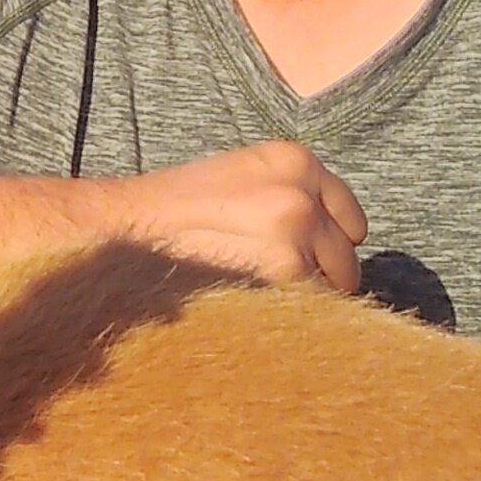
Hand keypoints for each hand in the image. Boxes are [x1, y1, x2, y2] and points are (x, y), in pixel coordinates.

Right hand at [89, 142, 367, 294]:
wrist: (128, 231)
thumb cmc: (178, 210)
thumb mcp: (243, 176)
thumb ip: (292, 195)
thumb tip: (332, 240)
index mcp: (296, 161)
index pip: (352, 219)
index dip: (330, 241)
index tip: (310, 255)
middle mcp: (302, 196)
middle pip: (348, 258)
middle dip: (321, 273)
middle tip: (276, 280)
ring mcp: (294, 238)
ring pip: (331, 290)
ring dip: (304, 299)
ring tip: (258, 293)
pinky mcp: (278, 278)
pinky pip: (310, 311)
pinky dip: (290, 318)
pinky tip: (254, 307)